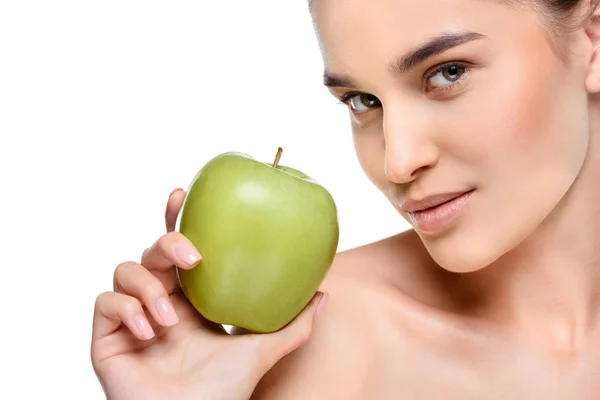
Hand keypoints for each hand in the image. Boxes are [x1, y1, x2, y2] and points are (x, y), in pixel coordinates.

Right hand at [91, 189, 327, 399]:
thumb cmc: (223, 391)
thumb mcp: (263, 349)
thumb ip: (295, 323)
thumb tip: (323, 293)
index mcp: (190, 300)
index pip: (178, 250)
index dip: (176, 219)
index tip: (183, 194)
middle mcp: (159, 303)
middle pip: (151, 251)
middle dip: (167, 244)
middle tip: (192, 257)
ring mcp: (131, 319)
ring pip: (124, 271)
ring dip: (148, 289)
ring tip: (169, 322)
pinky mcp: (107, 338)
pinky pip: (104, 302)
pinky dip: (126, 310)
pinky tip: (149, 333)